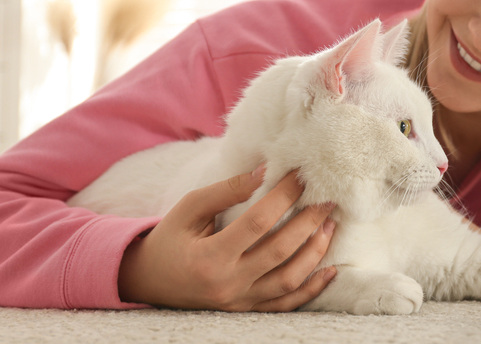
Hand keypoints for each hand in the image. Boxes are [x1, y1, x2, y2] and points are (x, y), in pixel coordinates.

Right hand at [117, 167, 337, 310]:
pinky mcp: (247, 310)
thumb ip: (226, 189)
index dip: (283, 196)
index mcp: (210, 257)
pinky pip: (286, 305)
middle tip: (328, 198)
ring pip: (290, 281)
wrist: (149, 281)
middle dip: (310, 221)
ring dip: (316, 252)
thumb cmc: (170, 238)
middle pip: (281, 251)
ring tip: (330, 225)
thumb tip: (265, 171)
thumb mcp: (189, 208)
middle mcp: (228, 284)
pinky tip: (331, 270)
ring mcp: (240, 301)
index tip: (301, 175)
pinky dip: (312, 289)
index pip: (258, 222)